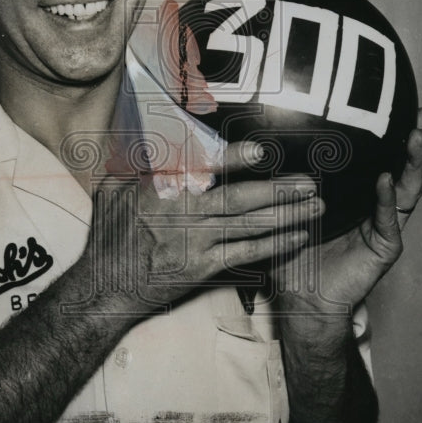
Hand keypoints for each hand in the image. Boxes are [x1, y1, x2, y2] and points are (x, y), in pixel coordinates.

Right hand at [80, 141, 324, 320]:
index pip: (202, 169)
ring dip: (286, 216)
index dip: (233, 159)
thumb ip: (138, 163)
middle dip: (278, 191)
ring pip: (248, 226)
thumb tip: (152, 136)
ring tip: (316, 206)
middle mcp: (183, 214)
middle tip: (310, 183)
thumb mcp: (114, 189)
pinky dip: (273, 245)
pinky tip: (298, 237)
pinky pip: (245, 254)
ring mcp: (195, 243)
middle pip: (238, 199)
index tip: (261, 151)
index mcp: (161, 189)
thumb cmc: (110, 234)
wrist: (105, 286)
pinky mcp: (202, 268)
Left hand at [271, 107, 421, 312]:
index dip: (388, 136)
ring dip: (412, 162)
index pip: (377, 160)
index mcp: (357, 197)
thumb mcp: (285, 206)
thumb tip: (261, 140)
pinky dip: (386, 199)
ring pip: (406, 189)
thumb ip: (283, 178)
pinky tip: (384, 180)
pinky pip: (388, 220)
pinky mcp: (383, 247)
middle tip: (419, 114)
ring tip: (414, 137)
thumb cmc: (292, 252)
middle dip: (413, 141)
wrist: (300, 296)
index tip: (394, 106)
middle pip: (401, 168)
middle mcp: (374, 208)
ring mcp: (382, 227)